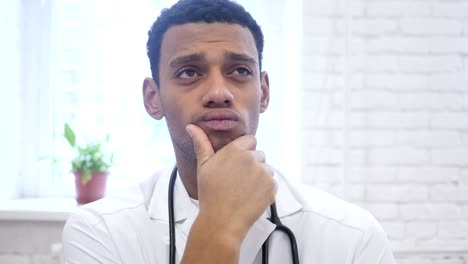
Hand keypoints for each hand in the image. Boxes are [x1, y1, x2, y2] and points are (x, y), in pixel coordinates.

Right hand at [186, 124, 276, 241]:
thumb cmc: (210, 194)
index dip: (244, 151)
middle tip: (237, 181)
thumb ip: (201, 143)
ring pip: (266, 168)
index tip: (237, 164)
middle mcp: (252, 158)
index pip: (250, 140)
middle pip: (259, 155)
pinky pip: (271, 182)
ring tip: (244, 190)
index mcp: (235, 151)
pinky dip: (264, 189)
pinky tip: (251, 197)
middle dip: (251, 165)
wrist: (221, 221)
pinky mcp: (272, 186)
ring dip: (259, 176)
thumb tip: (191, 126)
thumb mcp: (203, 166)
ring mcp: (264, 173)